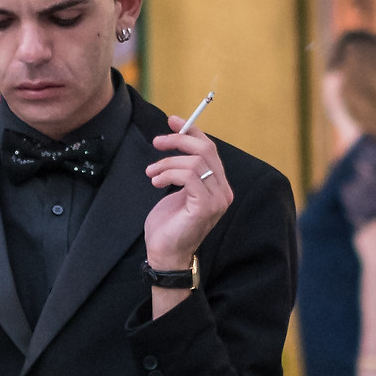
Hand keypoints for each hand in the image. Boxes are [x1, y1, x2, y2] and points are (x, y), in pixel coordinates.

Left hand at [144, 115, 232, 269]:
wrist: (164, 255)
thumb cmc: (168, 225)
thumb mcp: (177, 190)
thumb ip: (183, 170)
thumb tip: (176, 138)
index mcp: (218, 186)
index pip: (210, 149)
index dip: (192, 131)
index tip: (172, 121)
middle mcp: (223, 191)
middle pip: (205, 150)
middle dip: (178, 141)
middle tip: (156, 142)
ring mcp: (217, 200)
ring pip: (195, 162)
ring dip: (167, 163)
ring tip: (151, 174)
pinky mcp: (206, 206)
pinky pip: (189, 176)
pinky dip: (169, 173)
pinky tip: (156, 182)